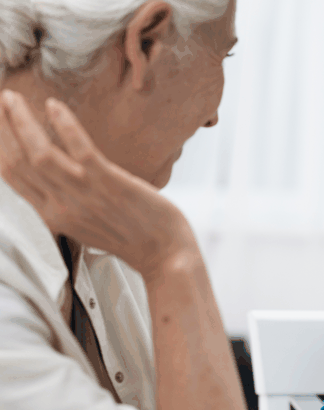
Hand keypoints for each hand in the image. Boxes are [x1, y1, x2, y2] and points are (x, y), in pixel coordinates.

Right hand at [0, 91, 192, 277]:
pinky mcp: (110, 184)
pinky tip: (54, 105)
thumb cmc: (132, 238)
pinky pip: (80, 150)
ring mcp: (85, 195)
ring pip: (39, 153)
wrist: (165, 256)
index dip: (0, 147)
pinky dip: (65, 125)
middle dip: (4, 127)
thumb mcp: (86, 225)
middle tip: (2, 99)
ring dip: (22, 121)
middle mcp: (62, 207)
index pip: (13, 177)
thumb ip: (66, 205)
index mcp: (54, 216)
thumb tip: (55, 184)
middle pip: (18, 162)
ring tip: (12, 97)